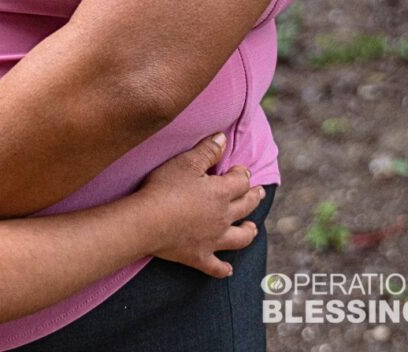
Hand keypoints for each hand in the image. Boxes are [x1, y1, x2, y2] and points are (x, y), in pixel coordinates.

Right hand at [139, 133, 263, 277]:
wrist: (148, 221)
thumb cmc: (165, 188)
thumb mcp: (185, 162)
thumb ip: (207, 150)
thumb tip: (224, 138)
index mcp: (220, 193)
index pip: (240, 182)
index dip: (243, 175)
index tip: (242, 170)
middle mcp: (223, 217)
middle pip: (245, 207)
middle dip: (253, 198)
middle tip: (259, 193)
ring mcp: (213, 240)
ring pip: (239, 238)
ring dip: (248, 233)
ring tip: (253, 228)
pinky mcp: (199, 257)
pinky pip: (216, 267)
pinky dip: (224, 269)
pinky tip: (228, 269)